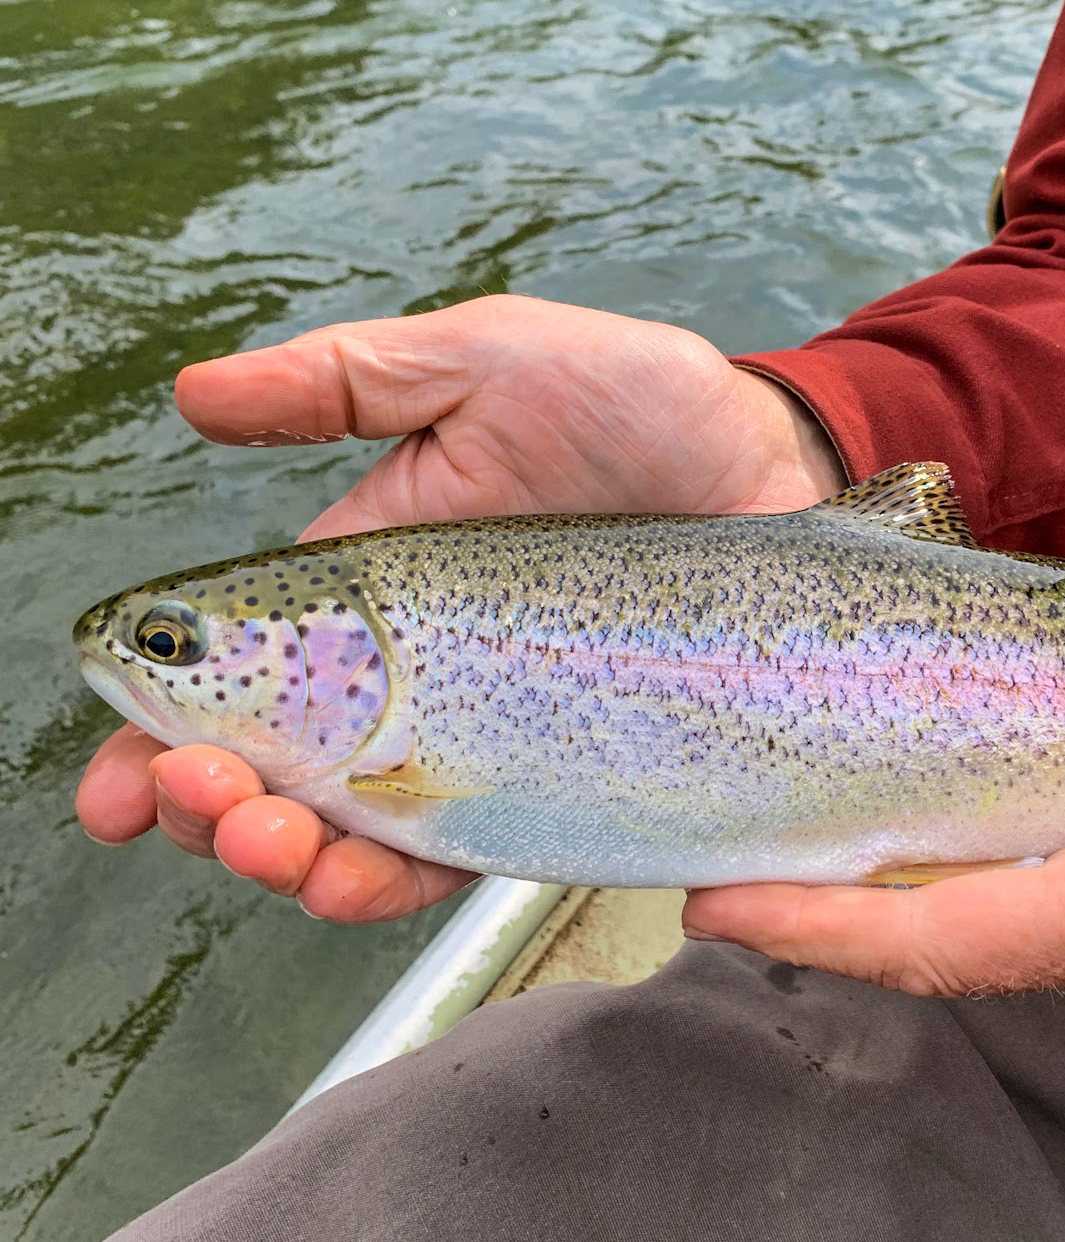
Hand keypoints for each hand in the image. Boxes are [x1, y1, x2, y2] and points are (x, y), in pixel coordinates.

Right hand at [77, 297, 843, 919]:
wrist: (772, 458)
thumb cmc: (633, 399)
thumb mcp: (485, 361)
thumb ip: (348, 380)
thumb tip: (194, 394)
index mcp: (365, 591)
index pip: (233, 679)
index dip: (157, 738)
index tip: (115, 786)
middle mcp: (410, 678)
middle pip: (273, 774)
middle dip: (214, 808)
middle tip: (206, 801)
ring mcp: (486, 733)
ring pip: (355, 829)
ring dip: (291, 858)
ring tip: (273, 849)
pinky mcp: (567, 771)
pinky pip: (471, 845)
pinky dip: (402, 876)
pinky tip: (362, 879)